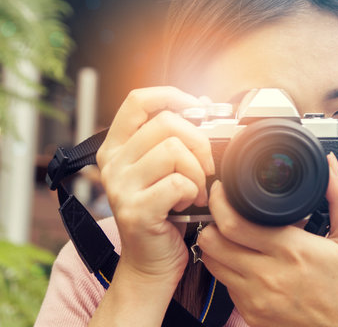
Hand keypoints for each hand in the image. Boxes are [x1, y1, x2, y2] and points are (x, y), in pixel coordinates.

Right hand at [96, 86, 214, 282]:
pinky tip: (187, 203)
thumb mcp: (163, 168)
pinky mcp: (135, 210)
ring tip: (195, 189)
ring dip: (197, 171)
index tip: (197, 108)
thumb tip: (202, 106)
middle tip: (205, 166)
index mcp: (117, 146)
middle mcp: (113, 163)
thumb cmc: (163, 211)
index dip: (172, 96)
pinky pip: (178, 182)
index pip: (139, 100)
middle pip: (166, 122)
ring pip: (174, 150)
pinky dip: (193, 192)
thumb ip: (173, 138)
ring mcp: (120, 186)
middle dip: (199, 141)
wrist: (151, 261)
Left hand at [198, 153, 337, 325]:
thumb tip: (331, 165)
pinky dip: (229, 270)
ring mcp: (255, 299)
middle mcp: (267, 275)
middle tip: (223, 212)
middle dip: (211, 221)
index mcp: (290, 250)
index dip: (220, 201)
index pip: (233, 223)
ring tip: (233, 236)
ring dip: (216, 246)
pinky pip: (225, 286)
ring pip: (212, 264)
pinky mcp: (252, 315)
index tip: (223, 190)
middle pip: (211, 242)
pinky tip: (247, 262)